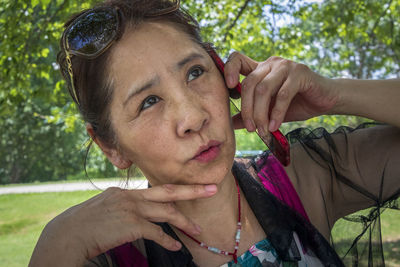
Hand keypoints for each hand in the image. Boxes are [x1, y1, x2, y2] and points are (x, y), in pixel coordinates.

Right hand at [29, 184, 216, 265]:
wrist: (67, 234)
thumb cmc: (83, 224)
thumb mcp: (103, 207)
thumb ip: (122, 205)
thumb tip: (136, 213)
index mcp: (124, 191)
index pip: (154, 190)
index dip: (174, 192)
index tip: (190, 189)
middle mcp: (130, 196)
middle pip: (168, 191)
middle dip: (192, 190)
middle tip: (211, 188)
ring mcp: (131, 209)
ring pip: (167, 212)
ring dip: (185, 222)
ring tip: (198, 230)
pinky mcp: (131, 225)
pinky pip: (156, 232)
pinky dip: (168, 239)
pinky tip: (176, 246)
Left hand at [224, 53, 338, 135]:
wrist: (325, 100)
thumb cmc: (295, 104)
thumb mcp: (269, 111)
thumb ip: (250, 114)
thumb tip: (230, 123)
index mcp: (260, 69)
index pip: (237, 59)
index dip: (228, 70)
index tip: (228, 88)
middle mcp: (270, 64)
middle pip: (249, 83)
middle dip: (247, 109)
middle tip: (251, 128)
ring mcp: (285, 66)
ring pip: (263, 89)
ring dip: (260, 113)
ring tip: (262, 130)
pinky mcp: (300, 73)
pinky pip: (282, 95)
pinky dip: (277, 113)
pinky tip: (274, 126)